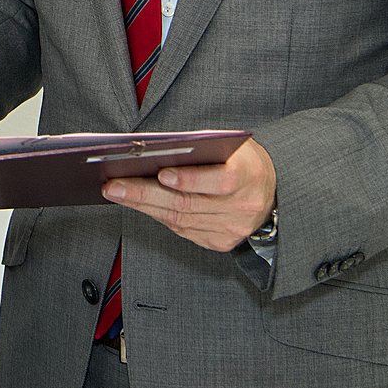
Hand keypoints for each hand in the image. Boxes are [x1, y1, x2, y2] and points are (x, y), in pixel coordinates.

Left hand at [101, 140, 276, 252]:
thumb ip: (198, 149)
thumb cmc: (240, 159)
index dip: (191, 179)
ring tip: (116, 192)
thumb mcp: (228, 145)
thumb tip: (151, 152)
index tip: (162, 174)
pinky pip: (184, 231)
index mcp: (249, 176)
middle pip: (189, 204)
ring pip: (181, 220)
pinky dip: (158, 215)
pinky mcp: (221, 242)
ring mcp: (232, 229)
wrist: (272, 190)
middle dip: (146, 194)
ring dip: (144, 206)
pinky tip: (138, 204)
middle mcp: (243, 207)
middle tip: (114, 185)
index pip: (221, 182)